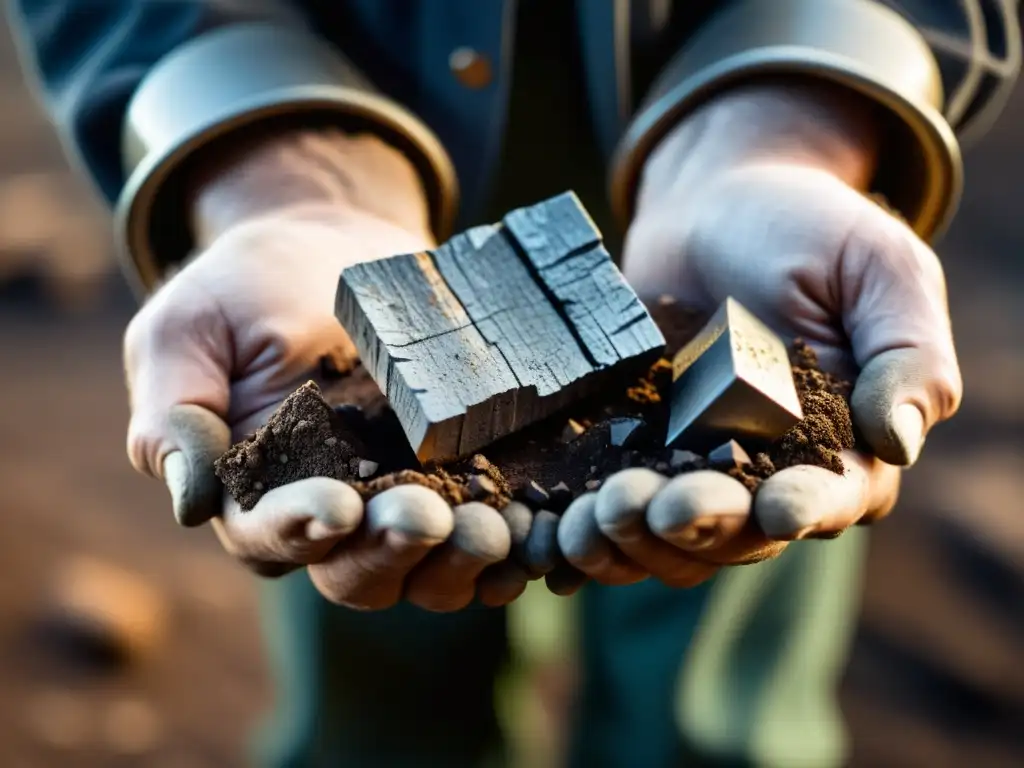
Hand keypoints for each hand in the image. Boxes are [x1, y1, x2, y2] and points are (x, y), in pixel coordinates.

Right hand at [124, 130, 534, 610]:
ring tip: (492, 528)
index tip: (336, 508)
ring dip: (460, 561)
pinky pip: (490, 531)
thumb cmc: (248, 287)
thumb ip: (176, 412)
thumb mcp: (186, 330)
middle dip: (391, 551)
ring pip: (429, 569)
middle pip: (358, 571)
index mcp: (257, 494)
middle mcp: (333, 516)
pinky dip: (516, 542)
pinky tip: (538, 529)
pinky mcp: (462, 476)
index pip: (272, 537)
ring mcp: (402, 500)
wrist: (335, 244)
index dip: (301, 531)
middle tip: (425, 516)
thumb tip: (187, 501)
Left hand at [557, 83, 961, 588]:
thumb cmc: (806, 226)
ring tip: (590, 517)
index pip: (833, 497)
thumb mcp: (877, 269)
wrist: (710, 202)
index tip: (774, 509)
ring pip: (665, 539)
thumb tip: (902, 441)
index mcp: (840, 444)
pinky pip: (604, 507)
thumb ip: (907, 352)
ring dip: (630, 541)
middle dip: (698, 527)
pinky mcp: (628, 453)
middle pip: (737, 534)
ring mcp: (689, 467)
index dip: (806, 510)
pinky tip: (549, 534)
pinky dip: (580, 529)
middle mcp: (765, 473)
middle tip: (652, 507)